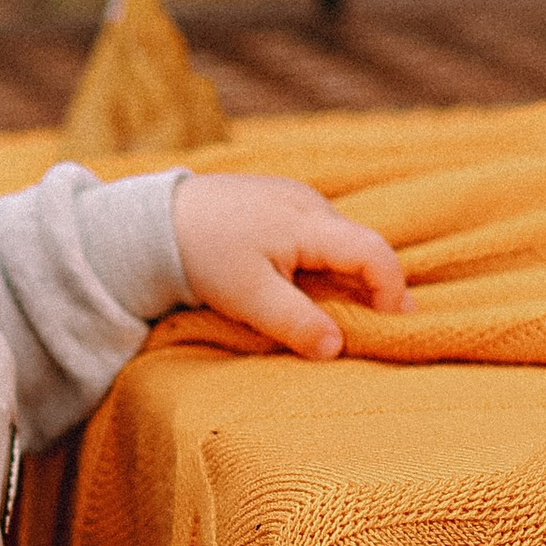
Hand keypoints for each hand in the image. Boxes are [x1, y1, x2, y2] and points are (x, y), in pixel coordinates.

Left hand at [170, 172, 407, 360]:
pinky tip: (304, 285)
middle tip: (378, 325)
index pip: (374, 254)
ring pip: (339, 240)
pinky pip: (316, 233)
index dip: (391, 292)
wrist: (154, 221)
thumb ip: (296, 324)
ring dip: (346, 274)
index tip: (390, 326)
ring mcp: (294, 196)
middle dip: (373, 287)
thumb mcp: (249, 299)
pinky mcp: (278, 200)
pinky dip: (322, 261)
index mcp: (309, 223)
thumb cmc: (202, 257)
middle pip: (360, 246)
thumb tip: (337, 349)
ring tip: (341, 311)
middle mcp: (309, 202)